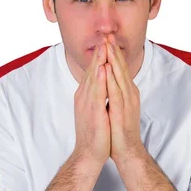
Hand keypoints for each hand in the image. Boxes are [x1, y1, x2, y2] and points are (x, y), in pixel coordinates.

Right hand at [73, 43, 110, 166]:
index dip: (100, 56)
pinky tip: (102, 69)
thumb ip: (97, 96)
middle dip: (100, 53)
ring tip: (104, 45)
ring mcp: (87, 104)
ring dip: (99, 61)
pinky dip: (99, 80)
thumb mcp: (95, 110)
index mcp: (86, 96)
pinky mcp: (93, 112)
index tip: (106, 42)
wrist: (89, 154)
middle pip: (92, 71)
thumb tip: (102, 85)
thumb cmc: (94, 134)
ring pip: (94, 78)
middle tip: (105, 35)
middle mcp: (84, 97)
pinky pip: (97, 93)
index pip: (93, 72)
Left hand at [104, 34, 144, 165]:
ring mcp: (127, 102)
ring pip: (119, 76)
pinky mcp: (122, 110)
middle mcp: (129, 94)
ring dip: (114, 60)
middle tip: (108, 34)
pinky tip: (107, 68)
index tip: (107, 39)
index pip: (119, 69)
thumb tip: (109, 83)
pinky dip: (111, 79)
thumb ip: (115, 94)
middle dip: (114, 51)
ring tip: (108, 44)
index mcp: (127, 92)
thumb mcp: (117, 108)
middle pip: (121, 68)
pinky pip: (116, 91)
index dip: (114, 54)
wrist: (127, 150)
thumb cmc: (120, 131)